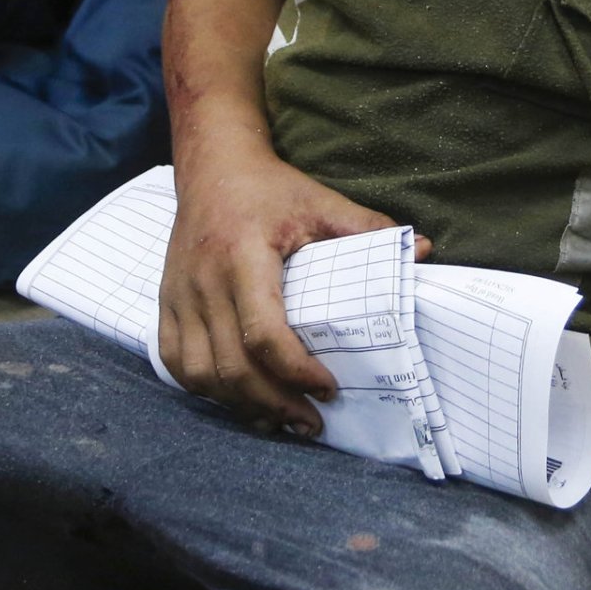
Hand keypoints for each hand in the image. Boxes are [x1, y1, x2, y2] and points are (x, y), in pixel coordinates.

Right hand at [156, 149, 391, 433]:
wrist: (212, 167)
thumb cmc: (270, 189)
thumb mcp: (321, 202)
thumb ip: (369, 229)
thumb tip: (424, 250)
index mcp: (242, 255)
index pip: (263, 332)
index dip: (296, 372)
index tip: (329, 388)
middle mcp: (204, 280)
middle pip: (232, 366)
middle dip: (274, 404)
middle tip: (310, 422)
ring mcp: (179, 295)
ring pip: (200, 374)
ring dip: (240, 405)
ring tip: (278, 419)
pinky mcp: (166, 303)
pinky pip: (176, 364)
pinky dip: (207, 390)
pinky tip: (239, 399)